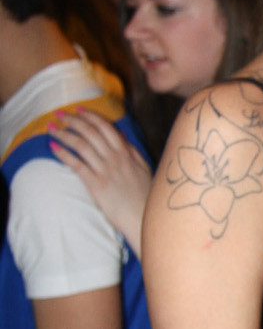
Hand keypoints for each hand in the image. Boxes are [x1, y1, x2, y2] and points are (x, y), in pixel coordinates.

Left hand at [49, 108, 151, 254]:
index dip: (90, 116)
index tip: (78, 110)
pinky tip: (54, 148)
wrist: (143, 217)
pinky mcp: (96, 184)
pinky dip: (64, 154)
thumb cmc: (145, 196)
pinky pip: (77, 164)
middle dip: (73, 120)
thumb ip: (132, 150)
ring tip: (51, 128)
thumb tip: (121, 135)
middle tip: (59, 114)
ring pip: (81, 145)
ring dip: (64, 134)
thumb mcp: (143, 168)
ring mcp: (105, 170)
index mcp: (127, 152)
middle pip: (90, 132)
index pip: (106, 127)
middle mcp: (115, 158)